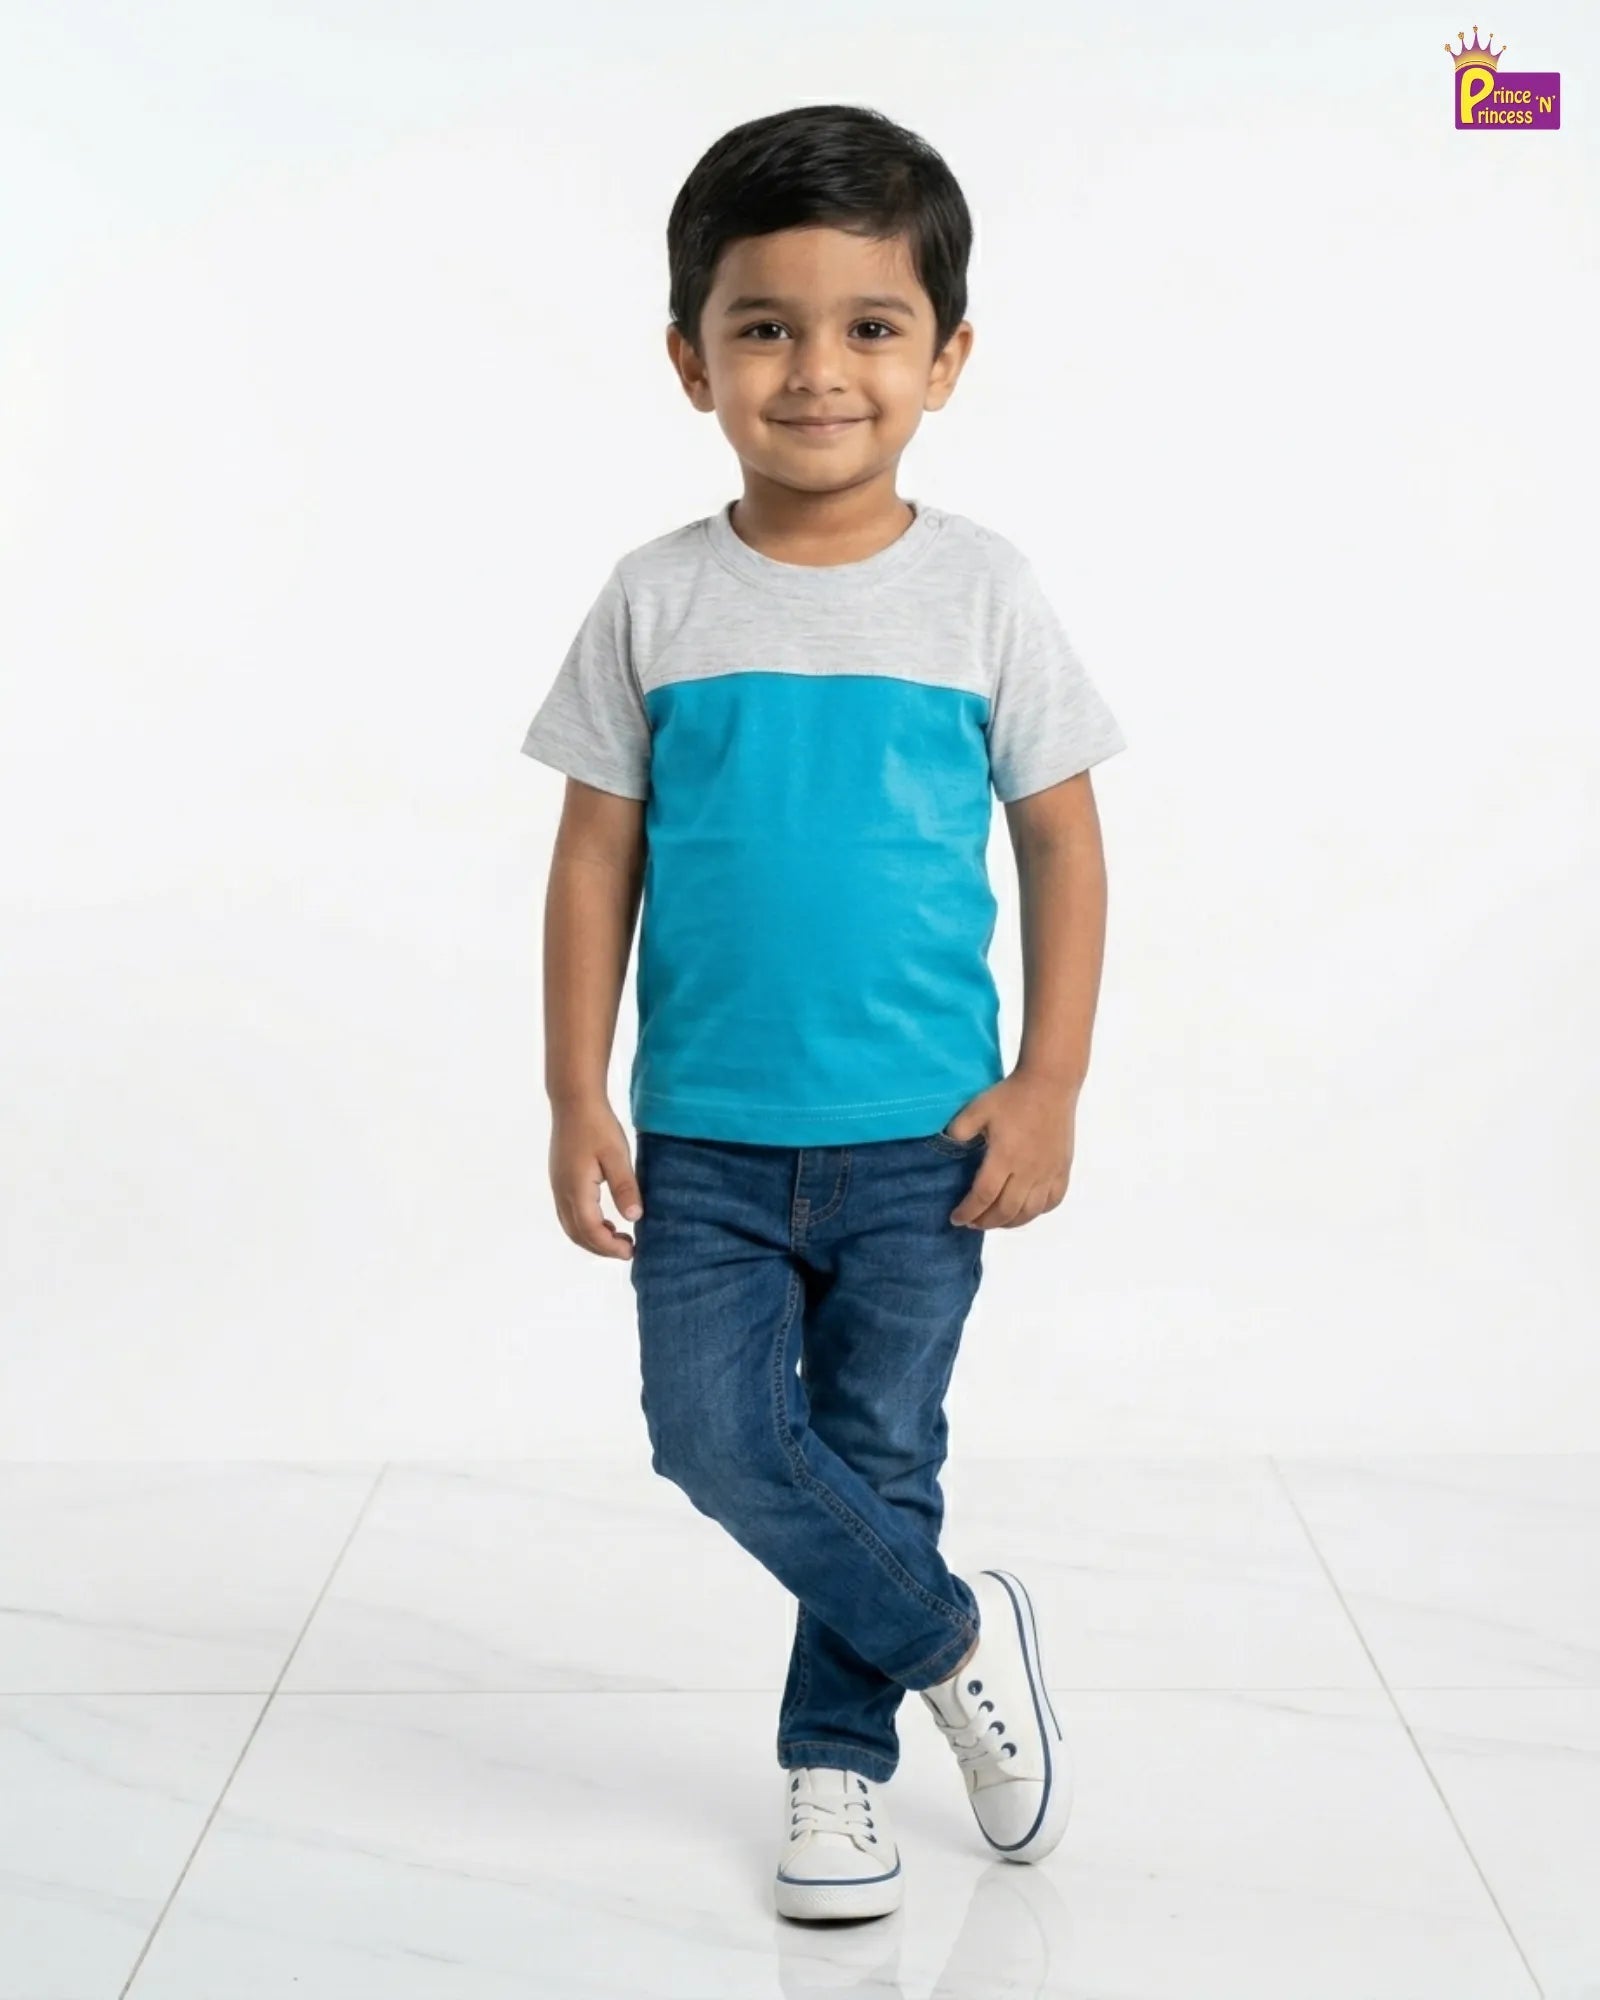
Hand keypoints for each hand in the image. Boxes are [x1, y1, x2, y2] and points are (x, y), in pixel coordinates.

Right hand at [550, 1097, 643, 1259]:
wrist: (573, 1101)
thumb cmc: (597, 1125)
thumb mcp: (617, 1155)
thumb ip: (625, 1187)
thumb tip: (634, 1218)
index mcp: (576, 1189)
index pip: (590, 1230)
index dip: (610, 1246)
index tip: (631, 1251)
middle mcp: (562, 1192)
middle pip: (577, 1234)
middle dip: (601, 1248)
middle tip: (628, 1249)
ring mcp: (558, 1187)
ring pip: (571, 1226)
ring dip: (592, 1238)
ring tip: (618, 1238)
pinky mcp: (559, 1181)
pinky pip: (568, 1214)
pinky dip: (585, 1226)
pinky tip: (604, 1221)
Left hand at [945, 1068, 1079, 1230]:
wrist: (1050, 1083)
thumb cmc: (1011, 1096)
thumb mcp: (977, 1107)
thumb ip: (959, 1130)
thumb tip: (949, 1146)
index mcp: (1004, 1158)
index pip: (983, 1196)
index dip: (967, 1211)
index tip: (956, 1218)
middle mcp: (1028, 1171)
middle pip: (1006, 1210)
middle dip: (985, 1222)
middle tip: (972, 1222)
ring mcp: (1048, 1172)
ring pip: (1030, 1211)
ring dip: (1010, 1222)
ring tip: (995, 1220)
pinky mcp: (1062, 1168)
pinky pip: (1053, 1201)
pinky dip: (1038, 1212)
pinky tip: (1026, 1209)